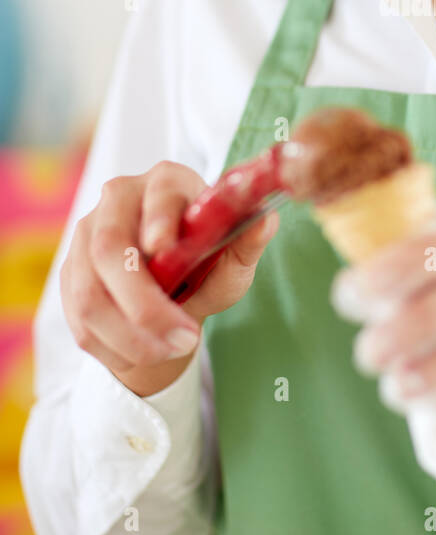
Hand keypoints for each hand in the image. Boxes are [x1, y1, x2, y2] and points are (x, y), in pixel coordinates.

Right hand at [60, 161, 278, 395]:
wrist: (173, 289)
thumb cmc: (206, 265)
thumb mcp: (233, 259)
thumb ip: (246, 243)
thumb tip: (266, 221)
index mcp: (167, 181)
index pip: (159, 194)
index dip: (159, 220)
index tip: (164, 249)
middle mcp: (119, 198)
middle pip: (110, 248)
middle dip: (144, 305)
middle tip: (185, 340)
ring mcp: (86, 233)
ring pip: (89, 293)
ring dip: (129, 335)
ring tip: (171, 351)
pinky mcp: (69, 272)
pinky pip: (78, 317)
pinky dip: (111, 345)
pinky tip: (142, 352)